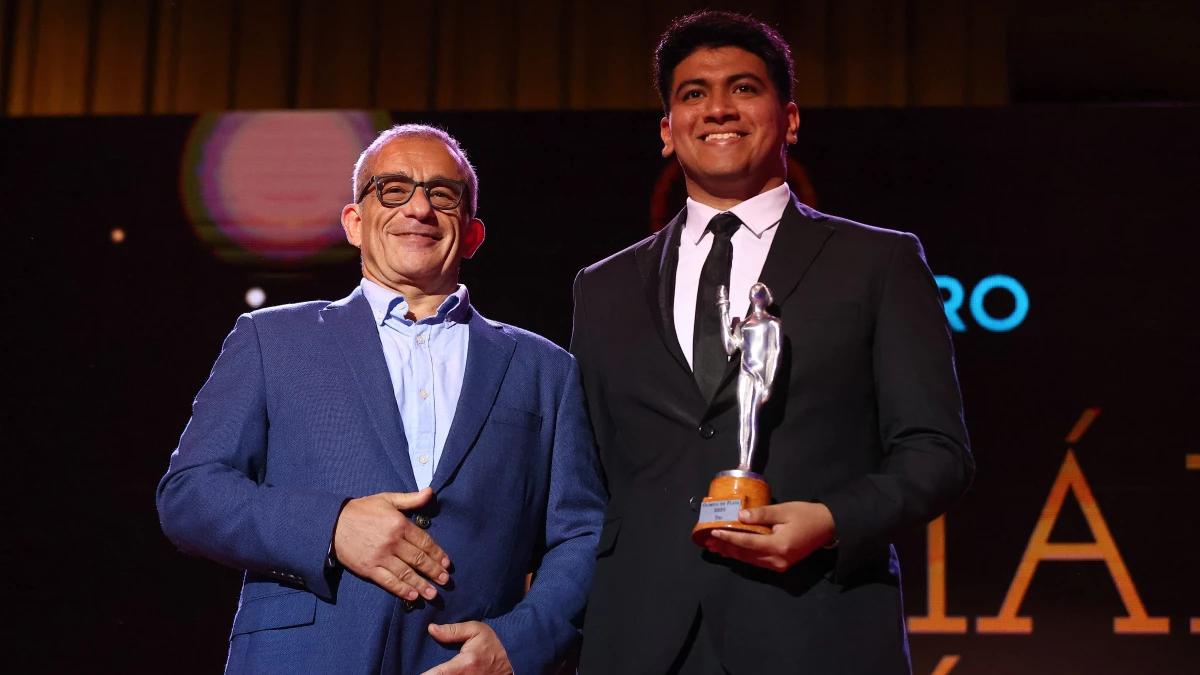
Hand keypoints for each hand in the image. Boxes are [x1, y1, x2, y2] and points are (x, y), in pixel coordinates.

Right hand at [332, 488, 450, 600]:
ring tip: (433, 594)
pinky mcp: (369, 569)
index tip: (447, 563)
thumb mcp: (387, 499)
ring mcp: (380, 557)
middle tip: (445, 581)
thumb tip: (430, 492)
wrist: (332, 524)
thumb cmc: (361, 510)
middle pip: (418, 559)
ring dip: (422, 584)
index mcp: (399, 524)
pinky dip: (402, 590)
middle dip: (434, 571)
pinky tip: (412, 596)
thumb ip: (410, 499)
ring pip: (406, 573)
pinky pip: (389, 582)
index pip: (424, 542)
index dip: (438, 554)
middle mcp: (392, 542)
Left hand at [421, 621, 511, 674]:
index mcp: (464, 664)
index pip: (438, 674)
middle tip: (417, 671)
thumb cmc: (493, 643)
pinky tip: (441, 674)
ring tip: (430, 672)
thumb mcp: (475, 630)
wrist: (514, 658)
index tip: (414, 673)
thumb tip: (431, 629)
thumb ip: (452, 631)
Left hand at [706, 501, 835, 571]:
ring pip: (750, 560)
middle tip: (708, 542)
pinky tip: (732, 551)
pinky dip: (743, 555)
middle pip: (746, 555)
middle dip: (726, 548)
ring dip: (732, 553)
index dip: (729, 538)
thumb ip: (761, 514)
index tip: (713, 533)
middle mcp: (777, 560)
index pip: (747, 543)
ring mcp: (779, 565)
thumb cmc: (806, 515)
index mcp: (779, 545)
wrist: (828, 527)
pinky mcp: (781, 564)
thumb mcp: (784, 510)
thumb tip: (740, 517)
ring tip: (715, 547)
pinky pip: (757, 561)